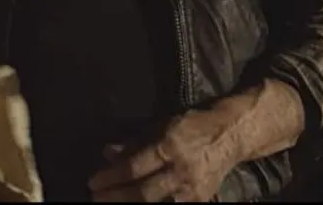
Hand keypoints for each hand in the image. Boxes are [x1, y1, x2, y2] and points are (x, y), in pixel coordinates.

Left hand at [88, 108, 239, 201]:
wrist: (229, 136)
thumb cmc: (191, 125)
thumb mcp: (162, 125)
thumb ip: (135, 141)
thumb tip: (108, 152)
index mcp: (170, 146)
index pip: (134, 167)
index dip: (111, 176)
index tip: (93, 181)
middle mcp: (180, 171)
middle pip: (142, 192)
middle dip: (116, 197)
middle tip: (95, 198)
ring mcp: (191, 191)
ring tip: (111, 204)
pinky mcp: (200, 202)